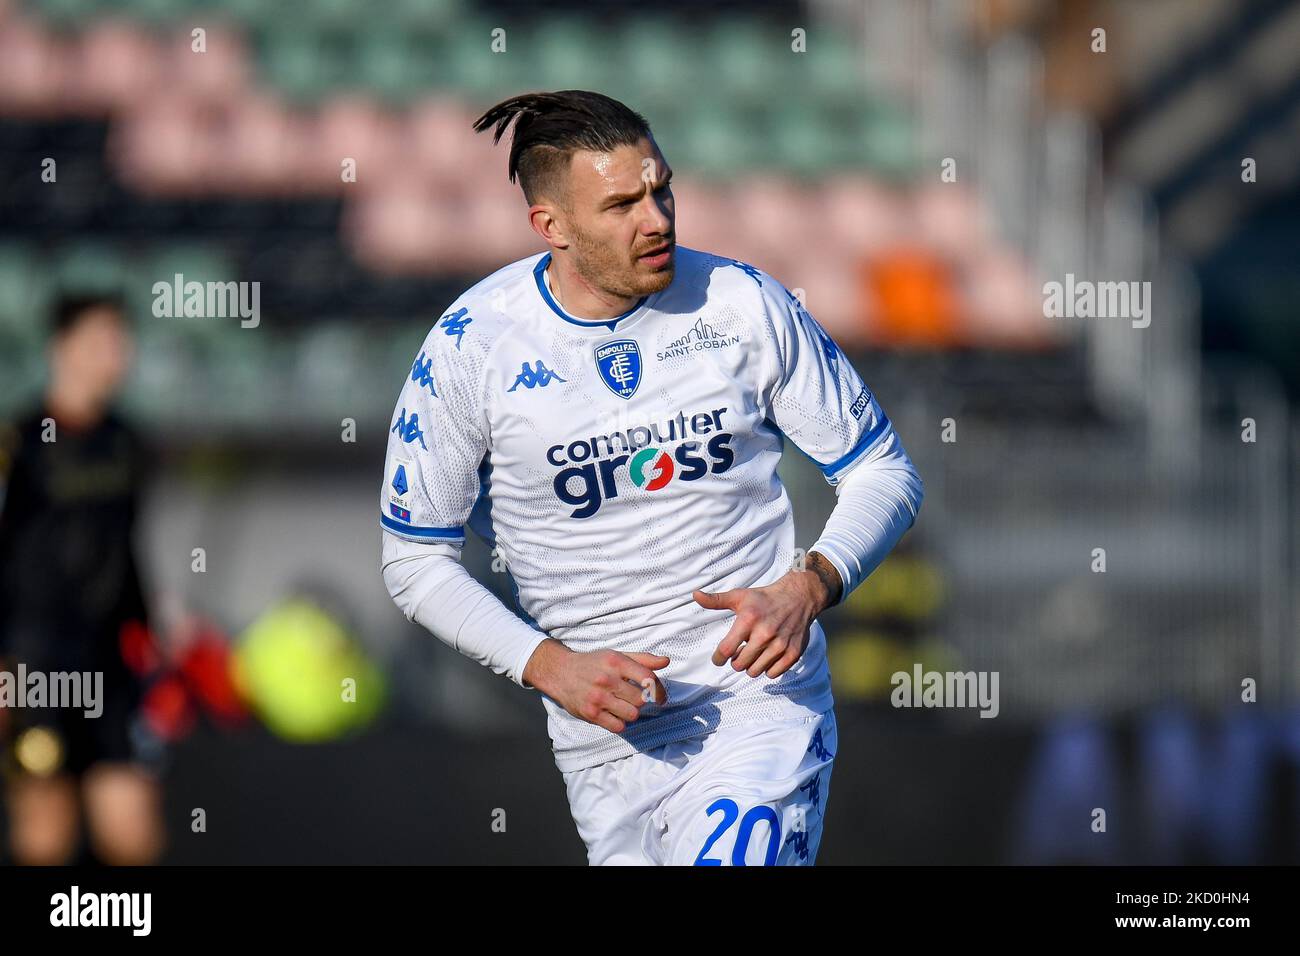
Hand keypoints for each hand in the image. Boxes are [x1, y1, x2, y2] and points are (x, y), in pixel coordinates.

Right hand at [521, 638, 669, 733]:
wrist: (560, 672)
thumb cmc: (593, 663)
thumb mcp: (616, 655)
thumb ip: (643, 659)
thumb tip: (666, 661)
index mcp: (616, 662)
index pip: (648, 679)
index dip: (658, 690)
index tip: (660, 697)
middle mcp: (607, 679)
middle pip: (641, 700)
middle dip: (641, 701)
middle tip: (633, 698)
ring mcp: (598, 698)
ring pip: (632, 714)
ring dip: (631, 712)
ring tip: (622, 705)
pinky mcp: (591, 714)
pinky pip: (618, 726)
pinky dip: (620, 723)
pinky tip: (614, 714)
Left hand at [694, 551, 841, 678]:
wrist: (798, 598)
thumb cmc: (764, 598)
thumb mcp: (740, 596)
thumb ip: (716, 600)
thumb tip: (695, 595)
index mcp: (748, 620)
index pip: (725, 650)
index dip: (718, 658)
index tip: (718, 659)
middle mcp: (765, 633)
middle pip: (739, 665)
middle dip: (735, 661)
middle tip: (739, 652)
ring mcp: (780, 645)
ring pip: (755, 672)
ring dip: (750, 666)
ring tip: (753, 654)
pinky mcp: (793, 653)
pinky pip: (773, 674)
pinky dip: (767, 669)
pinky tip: (767, 657)